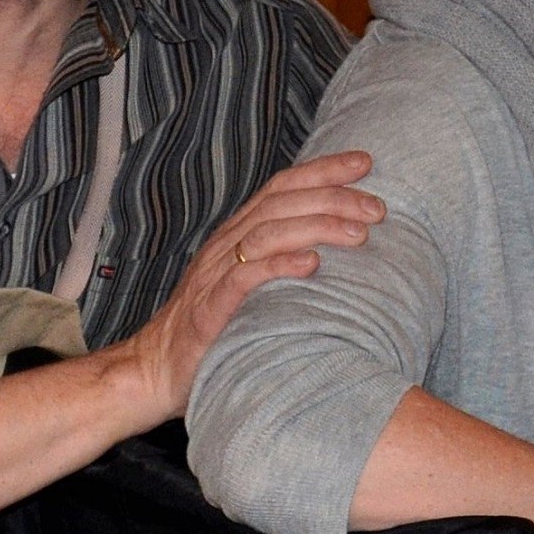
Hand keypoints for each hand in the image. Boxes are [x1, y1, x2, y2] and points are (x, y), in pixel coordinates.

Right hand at [119, 151, 382, 421]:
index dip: (323, 169)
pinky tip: (311, 263)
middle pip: (282, 203)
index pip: (283, 187)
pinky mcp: (209, 308)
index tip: (366, 162)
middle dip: (333, 197)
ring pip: (268, 232)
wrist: (155, 370)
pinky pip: (244, 277)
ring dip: (317, 226)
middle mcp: (227, 244)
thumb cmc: (213, 329)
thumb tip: (338, 248)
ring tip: (359, 233)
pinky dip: (278, 265)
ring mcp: (215, 274)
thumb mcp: (250, 284)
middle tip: (378, 207)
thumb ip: (282, 260)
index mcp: (238, 233)